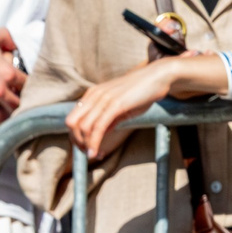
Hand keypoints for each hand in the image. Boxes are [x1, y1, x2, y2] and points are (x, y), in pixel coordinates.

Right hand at [0, 27, 24, 137]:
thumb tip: (14, 47)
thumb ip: (9, 40)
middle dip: (19, 107)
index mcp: (8, 73)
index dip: (28, 89)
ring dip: (4, 120)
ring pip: (0, 119)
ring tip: (5, 120)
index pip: (27, 87)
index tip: (25, 91)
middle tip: (17, 108)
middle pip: (16, 106)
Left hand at [68, 52, 224, 158]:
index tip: (85, 148)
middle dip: (77, 142)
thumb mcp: (120, 108)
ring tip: (94, 155)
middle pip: (72, 124)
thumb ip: (108, 121)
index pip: (73, 119)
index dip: (75, 136)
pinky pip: (97, 127)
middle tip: (88, 153)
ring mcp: (103, 99)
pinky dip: (94, 143)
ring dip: (85, 145)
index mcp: (92, 95)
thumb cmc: (142, 92)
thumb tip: (97, 136)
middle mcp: (93, 95)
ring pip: (83, 127)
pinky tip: (96, 153)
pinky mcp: (115, 104)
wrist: (159, 76)